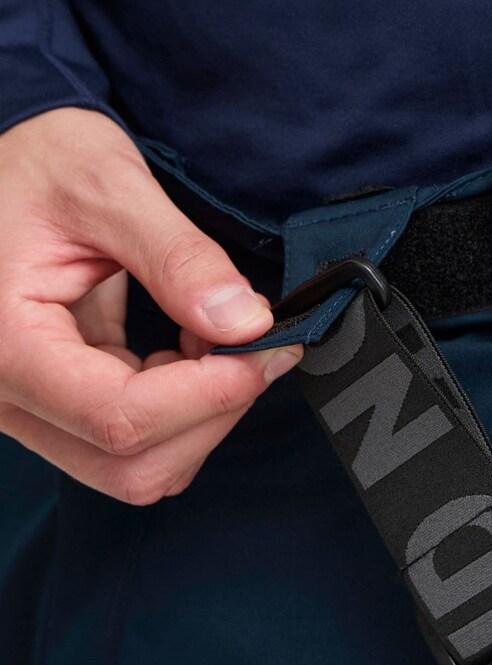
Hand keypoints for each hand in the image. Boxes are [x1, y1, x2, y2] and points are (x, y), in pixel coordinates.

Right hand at [0, 108, 301, 502]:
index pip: (121, 417)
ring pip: (140, 471)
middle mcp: (9, 397)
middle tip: (252, 348)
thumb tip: (246, 324)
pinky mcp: (61, 413)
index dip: (209, 395)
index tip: (264, 350)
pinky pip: (135, 448)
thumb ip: (178, 255)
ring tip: (212, 342)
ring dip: (200, 418)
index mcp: (6, 345)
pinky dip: (183, 412)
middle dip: (212, 415)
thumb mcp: (105, 184)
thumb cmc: (32, 165)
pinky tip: (188, 351)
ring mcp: (33, 413)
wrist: (1, 173)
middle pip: (136, 466)